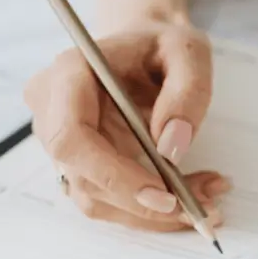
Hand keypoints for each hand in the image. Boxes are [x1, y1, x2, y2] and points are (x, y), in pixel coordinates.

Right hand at [24, 19, 228, 230]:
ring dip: (151, 213)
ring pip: (96, 199)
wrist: (143, 49)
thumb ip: (186, 92)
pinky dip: (149, 209)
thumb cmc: (161, 45)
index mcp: (68, 74)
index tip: (164, 196)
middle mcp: (52, 111)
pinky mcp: (79, 165)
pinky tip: (189, 196)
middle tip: (200, 208)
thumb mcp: (188, 51)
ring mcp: (61, 143)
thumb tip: (171, 148)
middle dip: (143, 204)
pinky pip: (108, 200)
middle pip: (84, 178)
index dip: (114, 175)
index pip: (72, 138)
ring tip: (206, 198)